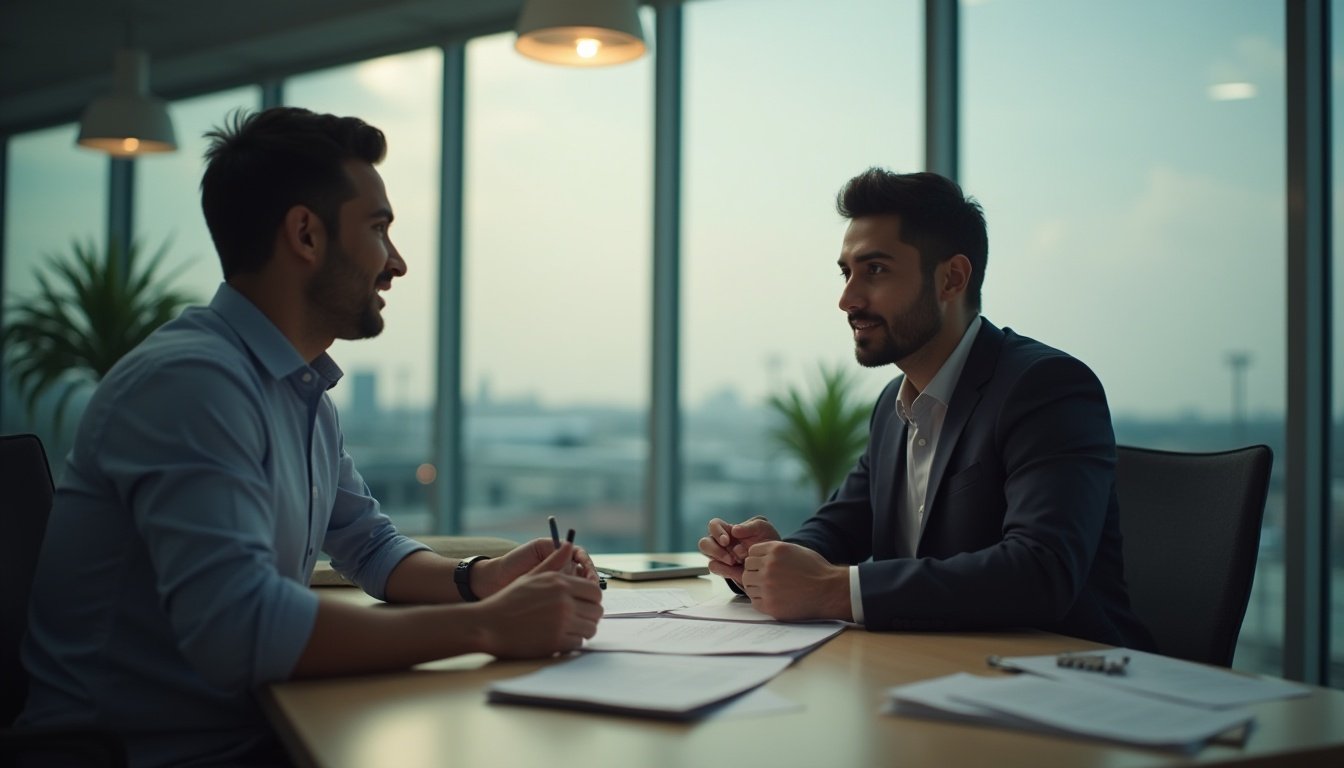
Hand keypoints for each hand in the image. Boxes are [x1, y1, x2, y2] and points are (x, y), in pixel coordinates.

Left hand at [472, 537, 599, 597]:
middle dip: (590, 581)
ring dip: (585, 595)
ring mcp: (558, 586)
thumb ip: (554, 550)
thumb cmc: (513, 563)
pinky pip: (569, 602)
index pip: (581, 558)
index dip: (587, 565)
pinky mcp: (552, 601)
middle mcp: (561, 569)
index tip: (588, 573)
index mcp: (558, 555)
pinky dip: (575, 605)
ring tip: (585, 599)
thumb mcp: (535, 551)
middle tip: (592, 589)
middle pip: (585, 575)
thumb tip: (572, 546)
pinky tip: (576, 609)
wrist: (494, 581)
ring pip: (579, 590)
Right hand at [475, 542, 603, 657]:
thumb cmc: (508, 600)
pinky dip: (572, 642)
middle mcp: (564, 601)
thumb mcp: (532, 576)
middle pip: (597, 611)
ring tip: (570, 629)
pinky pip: (578, 643)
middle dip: (591, 616)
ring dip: (583, 630)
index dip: (592, 599)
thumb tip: (569, 545)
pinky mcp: (557, 642)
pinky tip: (560, 638)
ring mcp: (562, 622)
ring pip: (590, 628)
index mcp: (561, 583)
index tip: (585, 605)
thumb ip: (554, 562)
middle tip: (579, 619)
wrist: (488, 624)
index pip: (595, 591)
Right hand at [699, 517, 779, 582]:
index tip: (727, 540)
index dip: (717, 532)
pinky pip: (715, 568)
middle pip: (704, 543)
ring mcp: (721, 557)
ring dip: (720, 559)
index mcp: (727, 530)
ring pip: (708, 557)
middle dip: (715, 550)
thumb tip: (734, 530)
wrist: (774, 560)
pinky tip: (737, 570)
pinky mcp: (724, 569)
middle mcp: (720, 543)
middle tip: (730, 557)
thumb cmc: (766, 540)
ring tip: (734, 562)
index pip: (713, 525)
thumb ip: (750, 526)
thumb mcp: (763, 528)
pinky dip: (724, 569)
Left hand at [739, 541, 851, 621]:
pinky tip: (775, 598)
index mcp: (775, 550)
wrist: (829, 591)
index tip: (767, 566)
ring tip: (773, 589)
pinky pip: (754, 601)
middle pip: (747, 569)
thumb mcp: (796, 550)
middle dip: (755, 573)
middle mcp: (769, 566)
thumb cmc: (815, 570)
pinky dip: (761, 600)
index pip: (751, 553)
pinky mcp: (770, 605)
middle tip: (769, 579)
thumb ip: (774, 551)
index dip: (758, 559)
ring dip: (757, 587)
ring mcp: (767, 586)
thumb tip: (756, 556)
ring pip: (748, 585)